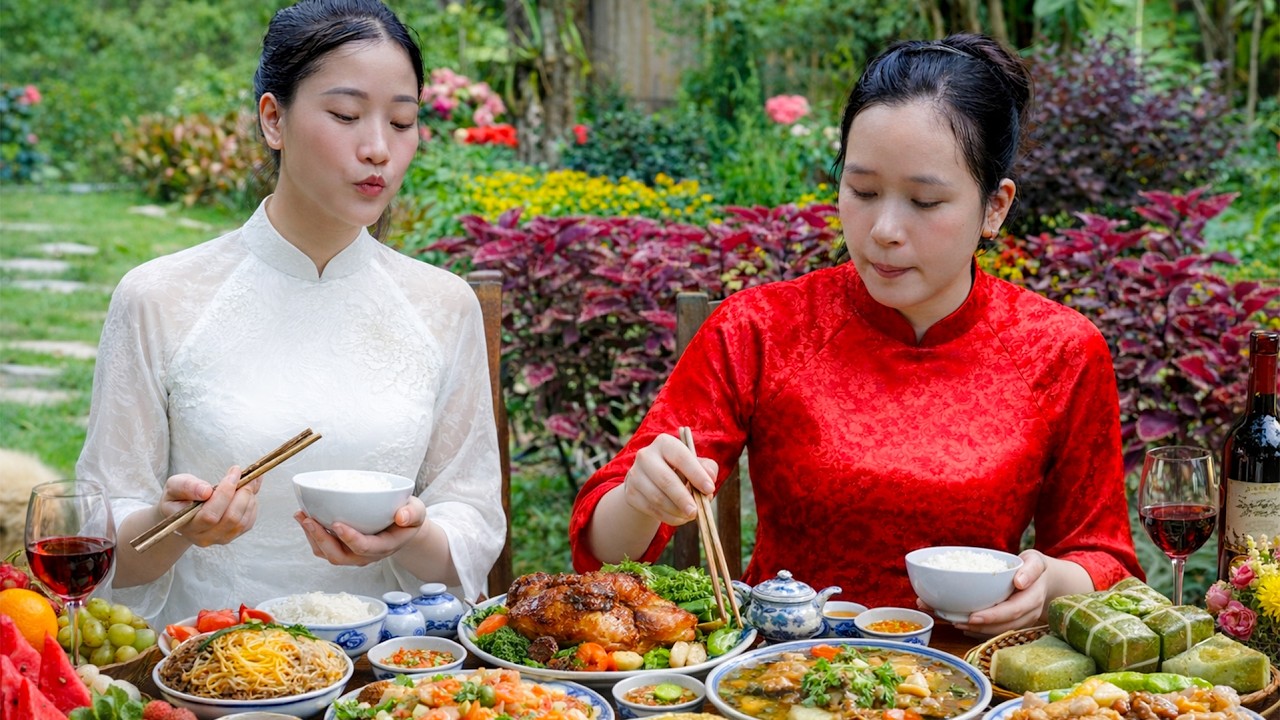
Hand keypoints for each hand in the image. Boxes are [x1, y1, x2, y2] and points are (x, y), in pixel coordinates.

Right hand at [162, 466, 260, 546]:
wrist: (183, 512)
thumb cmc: (179, 497)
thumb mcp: (175, 486)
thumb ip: (186, 486)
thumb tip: (205, 491)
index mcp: (186, 525)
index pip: (210, 514)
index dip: (226, 492)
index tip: (234, 472)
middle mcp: (203, 537)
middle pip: (231, 519)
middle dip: (243, 494)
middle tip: (247, 475)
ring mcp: (219, 538)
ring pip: (242, 521)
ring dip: (249, 498)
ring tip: (247, 481)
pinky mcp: (232, 535)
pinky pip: (248, 523)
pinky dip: (252, 505)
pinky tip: (248, 492)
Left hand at [295, 496, 427, 566]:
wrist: (403, 526)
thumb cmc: (408, 517)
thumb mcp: (417, 512)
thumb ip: (412, 513)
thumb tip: (401, 517)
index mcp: (384, 547)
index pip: (365, 547)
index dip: (350, 538)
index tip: (337, 524)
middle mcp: (366, 555)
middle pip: (340, 556)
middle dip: (321, 539)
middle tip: (308, 519)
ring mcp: (353, 554)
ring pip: (328, 554)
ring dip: (312, 537)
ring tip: (301, 516)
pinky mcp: (343, 549)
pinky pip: (324, 548)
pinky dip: (312, 535)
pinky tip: (304, 518)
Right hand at [623, 433, 717, 525]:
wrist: (652, 481)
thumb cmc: (680, 470)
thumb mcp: (695, 465)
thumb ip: (707, 468)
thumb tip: (710, 477)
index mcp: (664, 443)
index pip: (681, 457)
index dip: (696, 474)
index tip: (710, 489)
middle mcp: (646, 456)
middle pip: (666, 480)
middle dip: (683, 498)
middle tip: (696, 512)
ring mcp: (635, 475)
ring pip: (657, 498)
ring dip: (676, 511)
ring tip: (690, 516)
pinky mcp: (630, 493)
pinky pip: (651, 509)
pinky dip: (668, 517)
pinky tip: (679, 518)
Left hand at [920, 550, 1051, 635]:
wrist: (1044, 581)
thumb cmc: (1035, 568)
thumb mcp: (1035, 561)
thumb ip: (1030, 568)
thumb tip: (1020, 581)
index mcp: (1032, 599)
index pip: (1012, 611)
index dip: (992, 616)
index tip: (973, 617)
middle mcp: (1028, 614)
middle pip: (1003, 626)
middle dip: (979, 626)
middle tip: (956, 622)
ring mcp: (1021, 622)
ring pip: (998, 631)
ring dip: (976, 630)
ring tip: (954, 623)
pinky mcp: (1013, 624)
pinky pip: (996, 631)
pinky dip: (979, 630)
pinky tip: (962, 626)